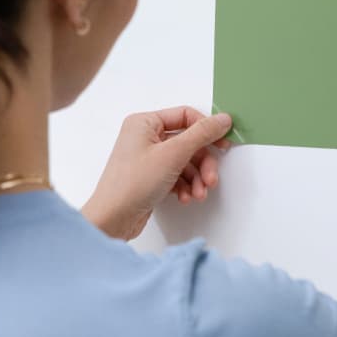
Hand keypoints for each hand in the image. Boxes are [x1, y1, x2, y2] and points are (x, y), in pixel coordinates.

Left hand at [81, 106, 233, 240]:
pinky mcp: (150, 177)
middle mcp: (144, 137)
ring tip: (199, 194)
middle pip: (188, 142)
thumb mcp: (173, 154)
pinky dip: (185, 186)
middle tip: (211, 179)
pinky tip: (185, 197)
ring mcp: (147, 158)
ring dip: (196, 178)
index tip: (224, 144)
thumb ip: (202, 134)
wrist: (112, 220)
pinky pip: (176, 175)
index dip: (207, 129)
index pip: (185, 116)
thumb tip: (223, 119)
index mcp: (144, 123)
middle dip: (203, 163)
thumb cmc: (133, 183)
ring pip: (185, 161)